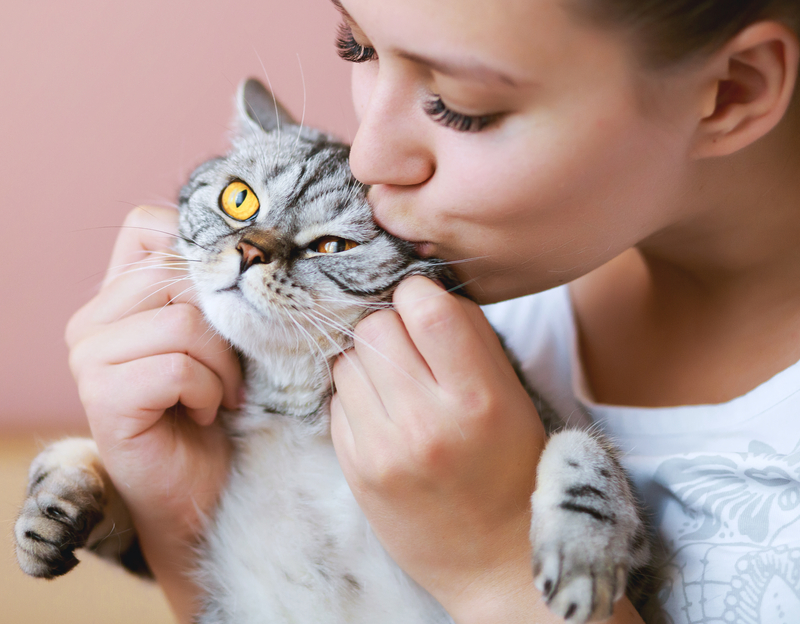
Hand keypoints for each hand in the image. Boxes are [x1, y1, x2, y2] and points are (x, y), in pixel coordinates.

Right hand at [66, 206, 240, 621]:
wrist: (195, 493)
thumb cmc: (210, 409)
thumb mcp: (214, 337)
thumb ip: (205, 290)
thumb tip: (242, 240)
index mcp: (113, 296)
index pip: (146, 226)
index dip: (198, 253)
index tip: (228, 302)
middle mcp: (90, 321)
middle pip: (174, 275)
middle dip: (223, 325)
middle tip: (233, 369)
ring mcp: (89, 358)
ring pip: (181, 322)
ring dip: (221, 365)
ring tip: (219, 394)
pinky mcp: (101, 397)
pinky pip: (177, 367)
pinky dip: (208, 392)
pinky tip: (204, 414)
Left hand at [330, 275, 546, 618]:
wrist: (495, 559)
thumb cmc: (510, 467)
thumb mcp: (511, 397)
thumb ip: (469, 337)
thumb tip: (419, 287)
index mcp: (479, 399)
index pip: (427, 309)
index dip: (417, 292)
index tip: (421, 301)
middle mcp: (428, 423)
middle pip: (375, 328)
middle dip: (387, 325)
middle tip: (408, 347)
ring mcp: (385, 449)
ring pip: (347, 360)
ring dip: (366, 361)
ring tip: (397, 386)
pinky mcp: (356, 471)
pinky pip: (336, 402)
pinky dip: (355, 398)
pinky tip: (385, 417)